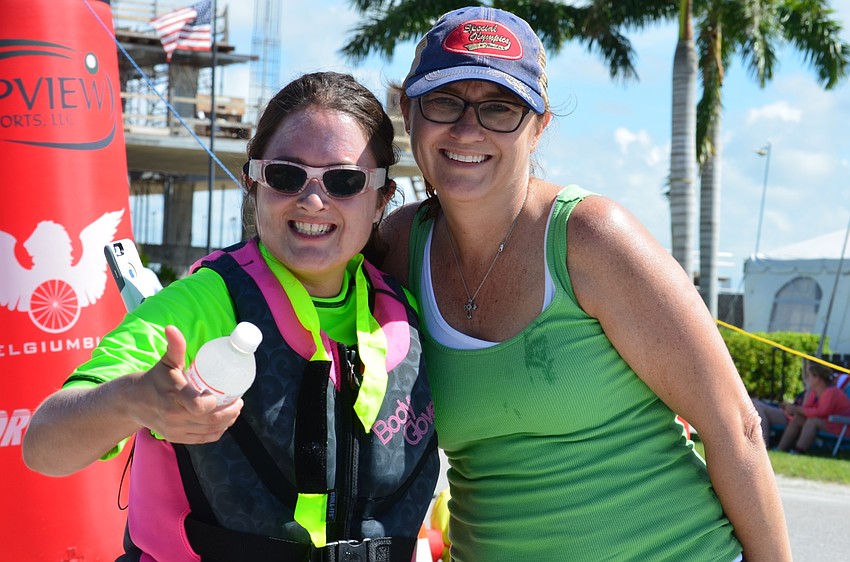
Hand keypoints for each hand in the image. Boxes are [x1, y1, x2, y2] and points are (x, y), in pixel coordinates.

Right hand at [128, 325, 242, 443]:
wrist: (133, 402)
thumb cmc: (155, 379)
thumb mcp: (166, 362)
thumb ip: (174, 346)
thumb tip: (171, 327)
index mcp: (174, 397)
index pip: (200, 406)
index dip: (215, 403)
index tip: (225, 394)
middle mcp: (174, 416)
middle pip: (211, 419)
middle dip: (230, 412)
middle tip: (239, 402)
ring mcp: (175, 429)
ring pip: (209, 430)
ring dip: (227, 421)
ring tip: (234, 410)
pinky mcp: (176, 437)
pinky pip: (203, 438)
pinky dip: (217, 432)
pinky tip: (224, 422)